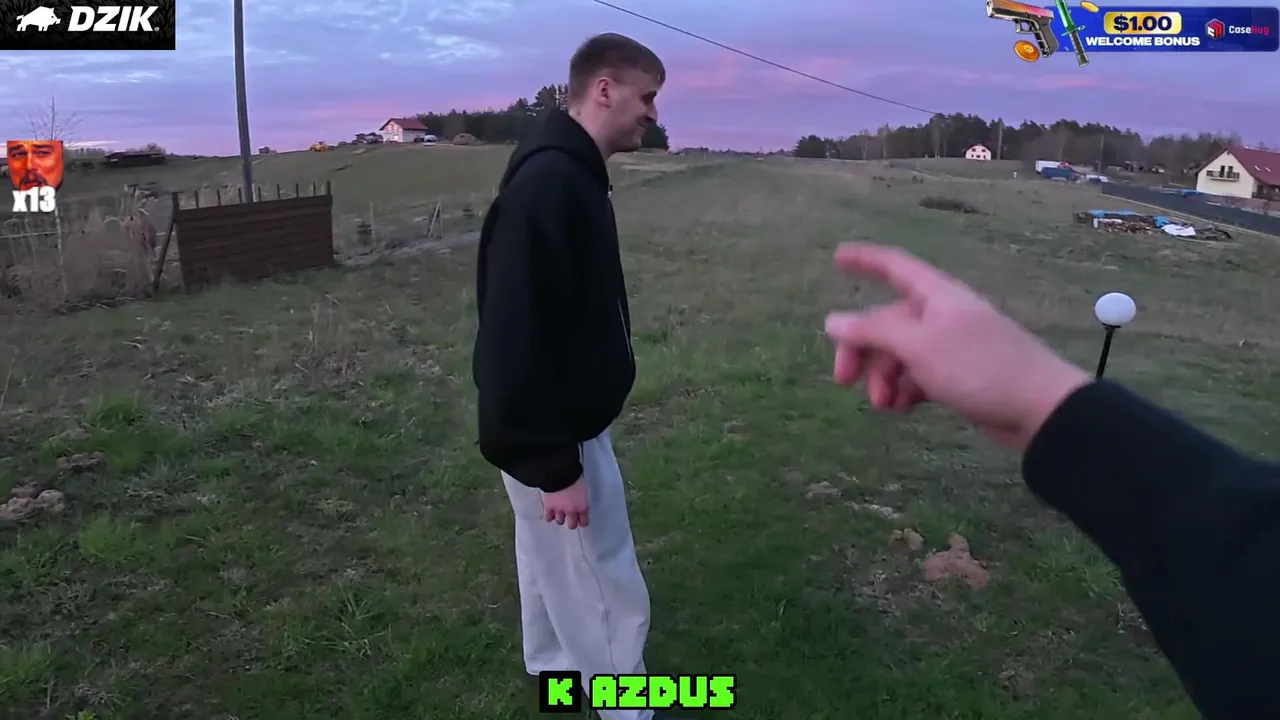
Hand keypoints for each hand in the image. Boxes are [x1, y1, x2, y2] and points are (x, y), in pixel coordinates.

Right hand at [542, 478, 588, 528]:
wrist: (560, 472)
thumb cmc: (574, 476)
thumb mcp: (582, 487)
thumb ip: (581, 496)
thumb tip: (579, 497)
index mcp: (582, 505)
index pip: (584, 521)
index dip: (582, 521)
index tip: (582, 521)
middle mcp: (571, 510)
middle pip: (572, 525)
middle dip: (571, 522)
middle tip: (570, 519)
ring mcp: (559, 510)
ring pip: (560, 521)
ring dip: (560, 518)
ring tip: (559, 514)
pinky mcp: (549, 507)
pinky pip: (548, 517)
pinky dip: (549, 516)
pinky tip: (550, 513)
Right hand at [823, 243, 1090, 451]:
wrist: (1040, 407)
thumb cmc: (979, 367)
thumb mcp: (918, 347)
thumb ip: (873, 332)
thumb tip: (832, 320)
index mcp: (935, 295)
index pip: (894, 265)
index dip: (864, 259)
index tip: (836, 257)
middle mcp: (941, 314)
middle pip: (887, 321)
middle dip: (862, 349)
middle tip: (843, 380)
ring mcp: (951, 346)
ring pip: (900, 353)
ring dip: (884, 377)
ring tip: (886, 404)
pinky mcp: (959, 375)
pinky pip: (918, 375)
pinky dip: (905, 390)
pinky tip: (903, 408)